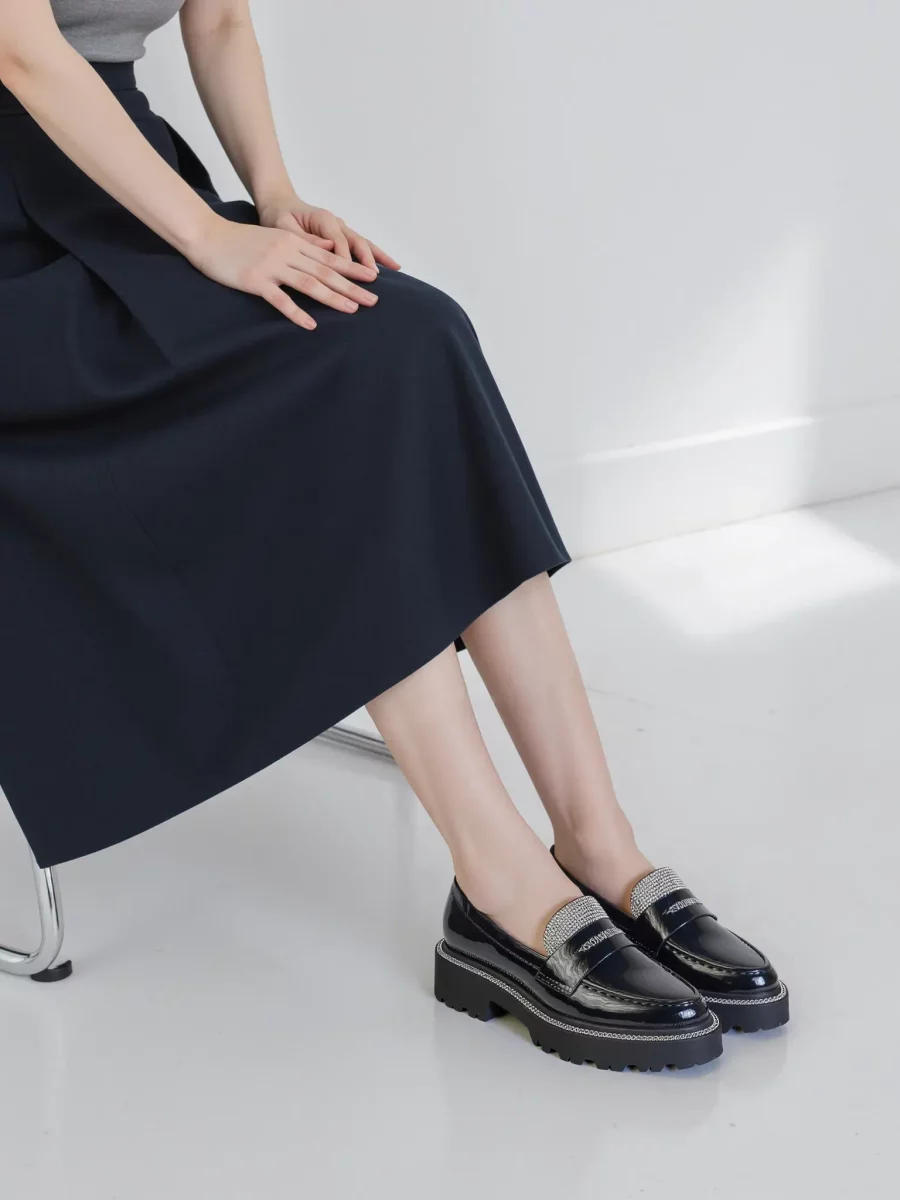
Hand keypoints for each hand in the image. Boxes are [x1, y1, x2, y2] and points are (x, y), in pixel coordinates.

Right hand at [188, 212, 379, 329]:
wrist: (207, 235)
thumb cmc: (240, 239)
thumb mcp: (275, 236)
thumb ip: (302, 243)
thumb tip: (330, 247)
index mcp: (293, 243)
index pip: (329, 257)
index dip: (352, 269)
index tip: (372, 279)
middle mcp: (287, 252)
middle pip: (325, 272)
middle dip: (351, 287)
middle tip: (373, 301)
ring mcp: (272, 266)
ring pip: (309, 283)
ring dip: (332, 298)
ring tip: (352, 311)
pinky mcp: (256, 280)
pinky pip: (280, 299)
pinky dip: (297, 312)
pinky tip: (312, 325)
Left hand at [257, 192, 400, 272]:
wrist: (279, 204)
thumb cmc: (278, 216)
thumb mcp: (282, 225)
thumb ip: (303, 237)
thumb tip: (327, 247)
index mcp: (322, 219)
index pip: (338, 243)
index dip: (344, 261)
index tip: (349, 278)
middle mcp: (336, 223)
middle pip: (356, 242)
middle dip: (366, 261)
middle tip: (374, 280)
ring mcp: (341, 229)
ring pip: (364, 243)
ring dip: (378, 257)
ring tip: (396, 269)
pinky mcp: (343, 236)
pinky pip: (362, 246)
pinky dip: (377, 256)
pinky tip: (392, 266)